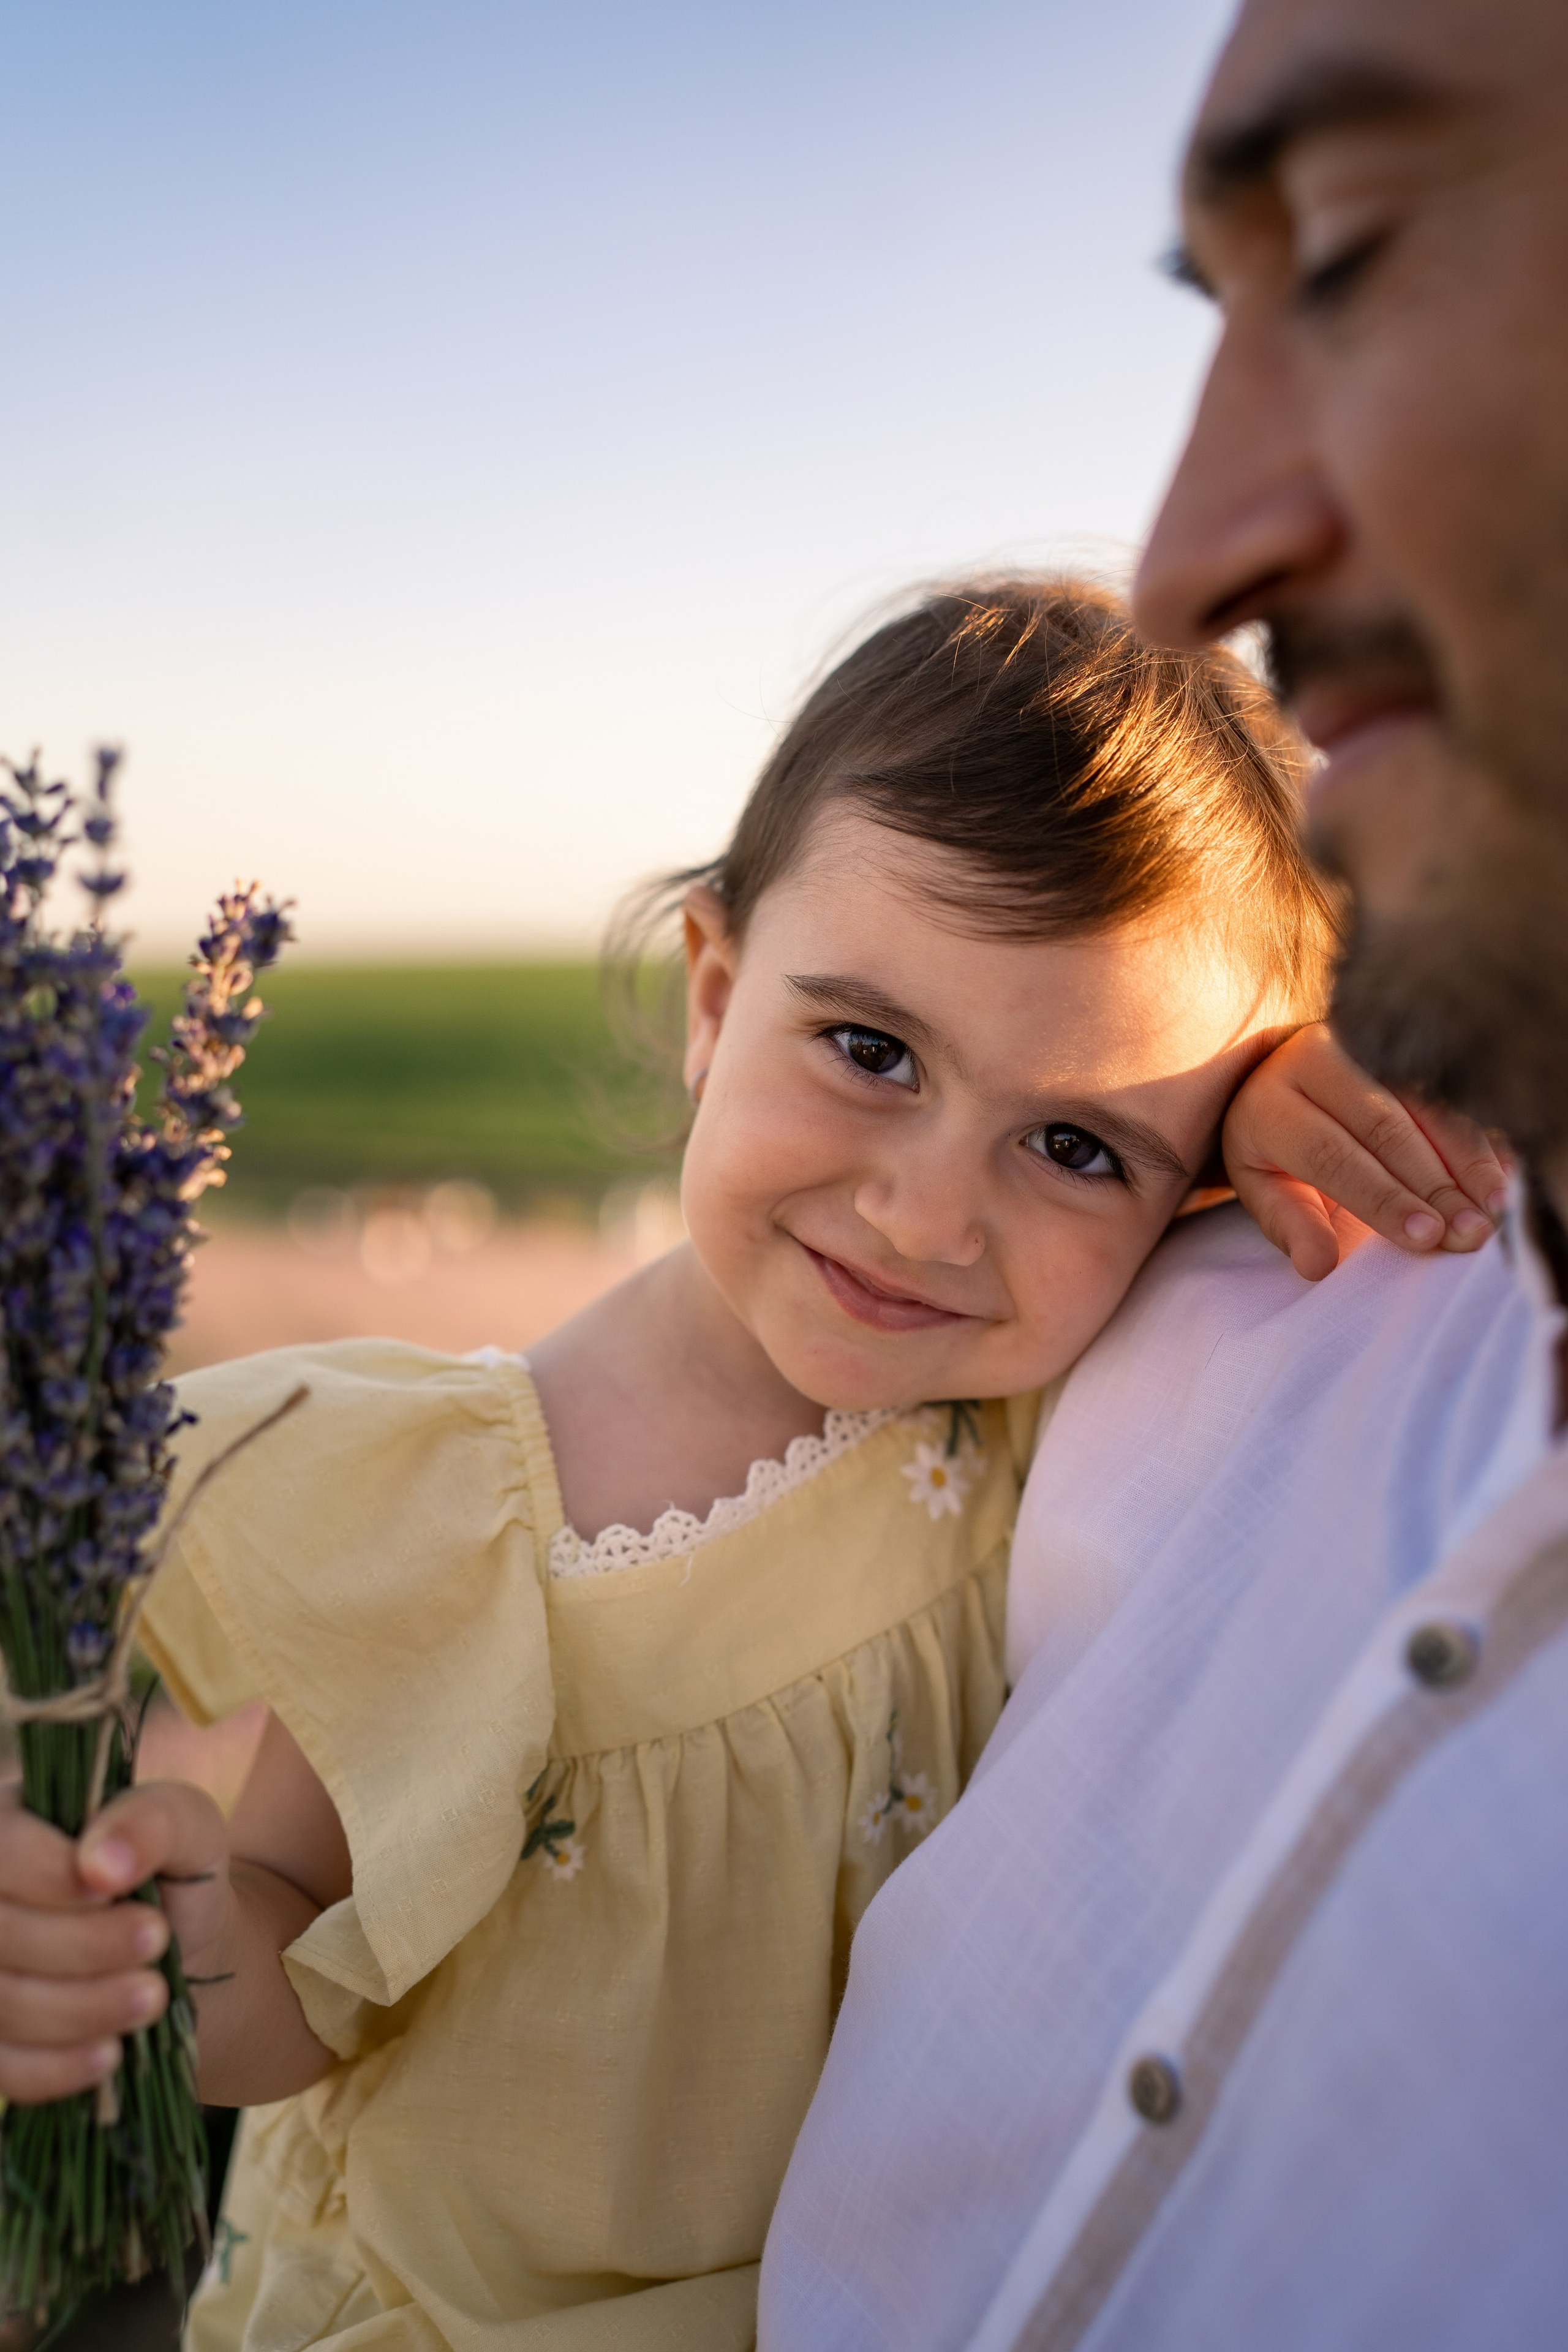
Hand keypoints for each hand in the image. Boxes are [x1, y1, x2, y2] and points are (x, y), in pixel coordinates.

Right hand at [0, 1777, 229, 2103]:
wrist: (175, 1952)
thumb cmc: (171, 1873)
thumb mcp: (187, 1827)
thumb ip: (152, 1822)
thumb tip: (100, 1863)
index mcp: (9, 1823)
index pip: (1, 1850)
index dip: (54, 1881)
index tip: (119, 1893)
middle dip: (84, 1948)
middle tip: (157, 1942)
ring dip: (81, 2009)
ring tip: (152, 1996)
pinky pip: (2, 2066)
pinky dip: (56, 2066)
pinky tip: (108, 2053)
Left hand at [1223, 1023, 1510, 1281]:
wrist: (1281, 1079)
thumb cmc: (1274, 1151)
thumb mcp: (1262, 1188)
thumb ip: (1290, 1224)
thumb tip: (1317, 1266)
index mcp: (1271, 1102)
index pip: (1330, 1154)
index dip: (1382, 1197)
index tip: (1427, 1236)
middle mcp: (1318, 1059)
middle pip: (1385, 1129)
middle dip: (1433, 1186)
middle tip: (1470, 1233)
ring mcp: (1367, 1048)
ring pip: (1427, 1107)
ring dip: (1467, 1163)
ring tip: (1494, 1211)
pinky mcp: (1405, 1050)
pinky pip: (1452, 1095)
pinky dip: (1479, 1139)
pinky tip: (1502, 1178)